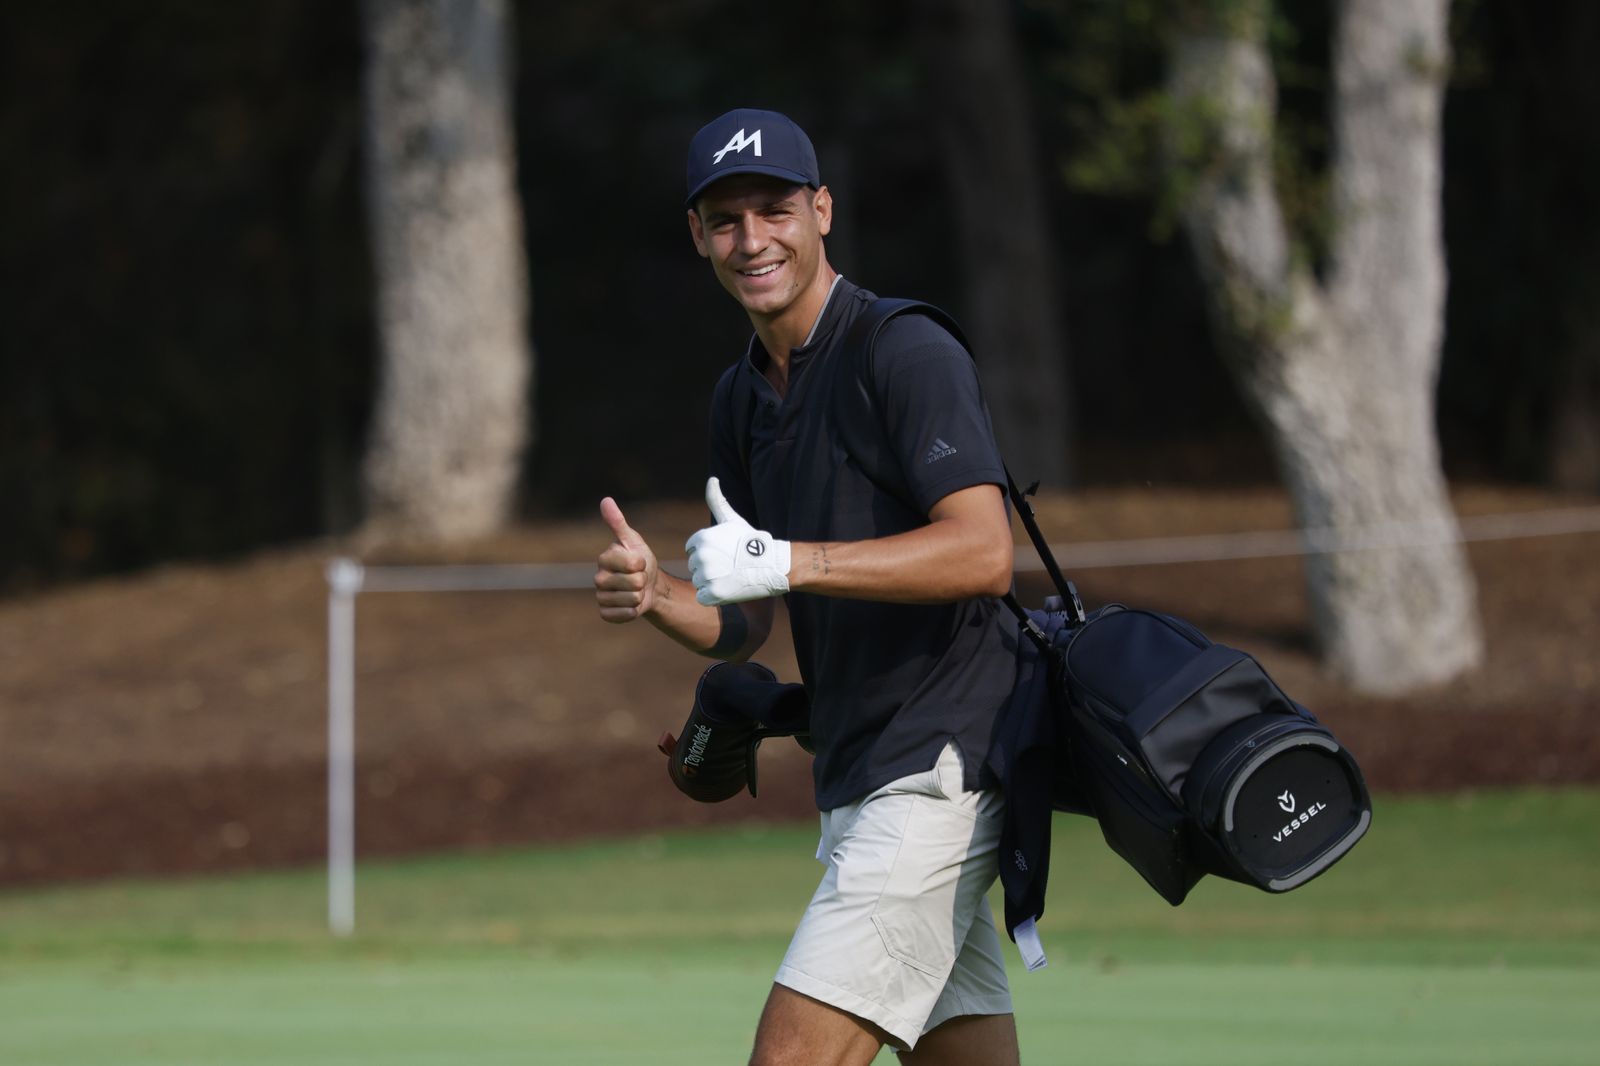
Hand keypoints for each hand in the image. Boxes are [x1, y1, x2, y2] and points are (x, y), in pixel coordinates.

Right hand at [595, 497, 661, 622]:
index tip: (639, 561)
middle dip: (643, 581)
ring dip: (639, 596)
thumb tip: (605, 500)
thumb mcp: (633, 540)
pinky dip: (633, 611)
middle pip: (634, 583)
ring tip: (636, 590)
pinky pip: (623, 615)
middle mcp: (598, 578)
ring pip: (631, 600)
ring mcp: (601, 596)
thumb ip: (618, 522)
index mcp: (605, 558)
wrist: (648, 586)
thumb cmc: (641, 559)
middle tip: (638, 577)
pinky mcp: (605, 613)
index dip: (642, 564)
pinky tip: (631, 604)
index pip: (633, 563)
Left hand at [685, 478, 790, 605]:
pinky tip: (728, 588)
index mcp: (701, 538)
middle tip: (729, 566)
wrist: (772, 565)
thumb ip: (717, 500)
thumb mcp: (732, 519)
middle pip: (695, 567)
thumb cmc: (751, 541)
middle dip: (709, 568)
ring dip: (712, 582)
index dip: (707, 553)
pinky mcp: (712, 594)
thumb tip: (712, 479)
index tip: (724, 553)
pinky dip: (713, 596)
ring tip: (731, 576)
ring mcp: (706, 576)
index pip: (692, 551)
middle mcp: (701, 556)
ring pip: (699, 582)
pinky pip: (702, 597)